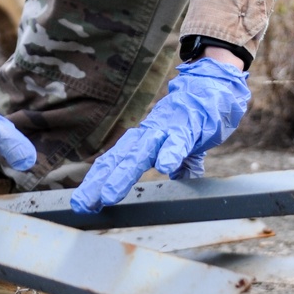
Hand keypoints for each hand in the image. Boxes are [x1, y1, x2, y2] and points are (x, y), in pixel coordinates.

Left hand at [70, 59, 250, 213]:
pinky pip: (179, 141)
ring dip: (123, 173)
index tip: (81, 204)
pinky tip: (165, 167)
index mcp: (141, 141)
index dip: (95, 182)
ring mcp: (166, 131)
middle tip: (82, 204)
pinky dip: (171, 153)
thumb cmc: (192, 120)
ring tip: (109, 195)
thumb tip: (177, 183)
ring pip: (140, 152)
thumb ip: (177, 166)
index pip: (112, 162)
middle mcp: (147, 135)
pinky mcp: (188, 128)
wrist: (212, 89)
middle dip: (97, 183)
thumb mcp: (179, 148)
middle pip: (117, 160)